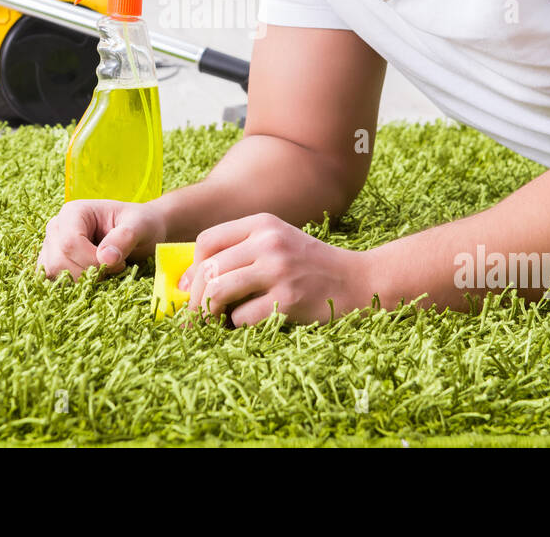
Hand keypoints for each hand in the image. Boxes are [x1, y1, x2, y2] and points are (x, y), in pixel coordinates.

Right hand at [37, 198, 166, 281]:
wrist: (140, 232)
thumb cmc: (139, 224)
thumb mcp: (140, 225)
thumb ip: (124, 238)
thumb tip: (105, 258)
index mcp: (73, 212)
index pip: (70, 243)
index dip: (92, 260)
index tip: (118, 263)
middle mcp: (57, 227)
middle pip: (59, 261)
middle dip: (89, 272)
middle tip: (114, 268)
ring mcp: (52, 246)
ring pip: (53, 273)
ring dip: (81, 281)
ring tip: (105, 272)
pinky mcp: (54, 263)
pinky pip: (53, 280)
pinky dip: (72, 286)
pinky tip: (94, 279)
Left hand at [179, 213, 374, 327]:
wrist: (359, 282)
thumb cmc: (311, 266)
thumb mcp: (278, 243)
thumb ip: (241, 251)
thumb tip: (190, 280)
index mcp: (263, 224)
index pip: (207, 241)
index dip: (193, 267)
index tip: (191, 288)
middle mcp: (269, 242)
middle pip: (209, 269)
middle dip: (195, 299)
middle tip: (194, 318)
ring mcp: (279, 271)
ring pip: (218, 291)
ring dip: (210, 313)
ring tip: (217, 322)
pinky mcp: (288, 301)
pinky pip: (241, 318)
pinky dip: (239, 325)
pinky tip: (252, 323)